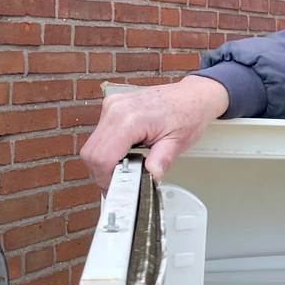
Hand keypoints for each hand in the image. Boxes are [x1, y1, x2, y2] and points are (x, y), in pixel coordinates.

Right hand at [80, 76, 229, 189]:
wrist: (193, 95)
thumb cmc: (189, 114)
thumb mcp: (178, 143)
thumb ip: (160, 162)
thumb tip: (150, 178)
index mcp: (130, 119)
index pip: (102, 157)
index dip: (106, 178)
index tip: (118, 189)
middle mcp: (116, 109)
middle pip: (91, 153)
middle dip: (103, 173)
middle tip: (122, 182)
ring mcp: (112, 106)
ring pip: (93, 145)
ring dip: (105, 161)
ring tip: (127, 167)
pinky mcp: (113, 106)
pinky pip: (100, 134)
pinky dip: (108, 149)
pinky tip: (126, 152)